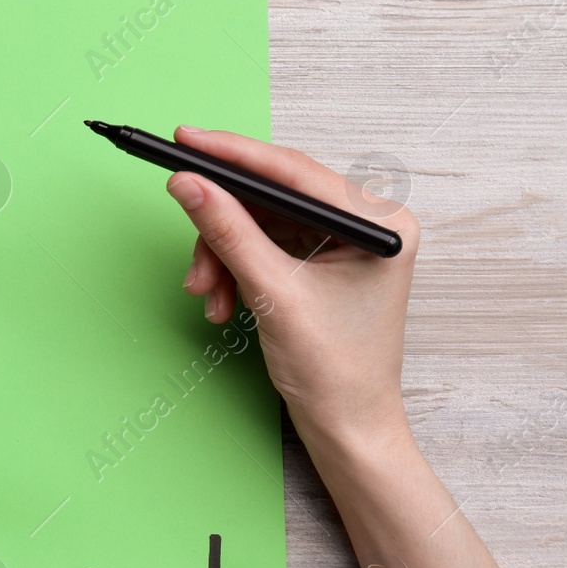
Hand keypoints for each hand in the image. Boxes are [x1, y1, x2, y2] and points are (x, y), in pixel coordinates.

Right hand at [165, 126, 419, 453]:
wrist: (346, 428)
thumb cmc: (336, 372)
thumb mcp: (273, 294)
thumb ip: (228, 232)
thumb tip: (189, 184)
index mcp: (380, 222)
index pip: (294, 171)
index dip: (234, 154)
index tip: (187, 140)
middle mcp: (367, 225)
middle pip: (273, 196)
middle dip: (223, 224)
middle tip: (188, 236)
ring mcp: (344, 244)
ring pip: (260, 223)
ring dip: (223, 254)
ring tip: (207, 293)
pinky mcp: (321, 264)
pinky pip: (264, 246)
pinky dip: (235, 269)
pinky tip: (222, 299)